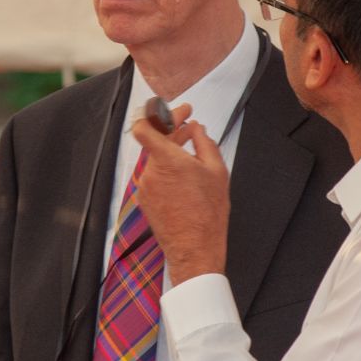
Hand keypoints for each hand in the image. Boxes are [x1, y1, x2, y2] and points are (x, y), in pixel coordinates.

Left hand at [130, 106, 230, 280]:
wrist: (195, 249)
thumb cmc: (207, 214)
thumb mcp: (217, 171)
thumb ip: (204, 142)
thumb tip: (196, 128)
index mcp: (166, 160)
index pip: (143, 126)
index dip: (155, 114)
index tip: (170, 111)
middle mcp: (150, 172)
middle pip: (154, 141)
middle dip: (172, 130)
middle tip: (189, 124)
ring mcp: (145, 187)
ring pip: (155, 159)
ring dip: (171, 152)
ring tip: (191, 151)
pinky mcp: (144, 200)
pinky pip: (154, 176)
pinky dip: (167, 171)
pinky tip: (184, 175)